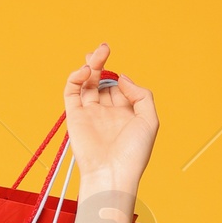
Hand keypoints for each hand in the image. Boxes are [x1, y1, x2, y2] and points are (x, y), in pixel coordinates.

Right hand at [62, 43, 157, 192]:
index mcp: (125, 114)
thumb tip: (122, 78)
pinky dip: (75, 78)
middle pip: (100, 81)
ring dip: (89, 65)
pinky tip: (84, 71)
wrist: (111, 174)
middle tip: (103, 48)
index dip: (120, 79)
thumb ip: (141, 95)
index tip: (123, 81)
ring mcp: (89, 113)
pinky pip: (71, 92)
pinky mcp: (74, 116)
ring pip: (86, 83)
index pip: (120, 88)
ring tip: (95, 54)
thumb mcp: (150, 121)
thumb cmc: (133, 153)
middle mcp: (106, 112)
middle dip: (100, 63)